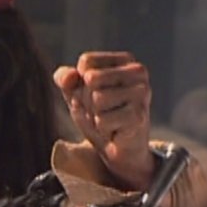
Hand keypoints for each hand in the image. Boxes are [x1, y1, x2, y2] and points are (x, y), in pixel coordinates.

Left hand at [54, 52, 153, 189]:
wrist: (117, 146)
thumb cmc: (97, 112)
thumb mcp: (74, 90)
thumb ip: (64, 77)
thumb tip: (70, 77)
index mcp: (125, 60)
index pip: (87, 61)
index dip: (81, 81)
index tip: (94, 92)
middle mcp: (138, 71)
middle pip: (91, 78)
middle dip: (87, 99)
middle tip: (101, 110)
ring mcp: (142, 93)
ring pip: (97, 99)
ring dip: (95, 114)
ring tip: (109, 119)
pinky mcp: (139, 116)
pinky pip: (102, 120)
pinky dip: (103, 128)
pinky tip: (116, 130)